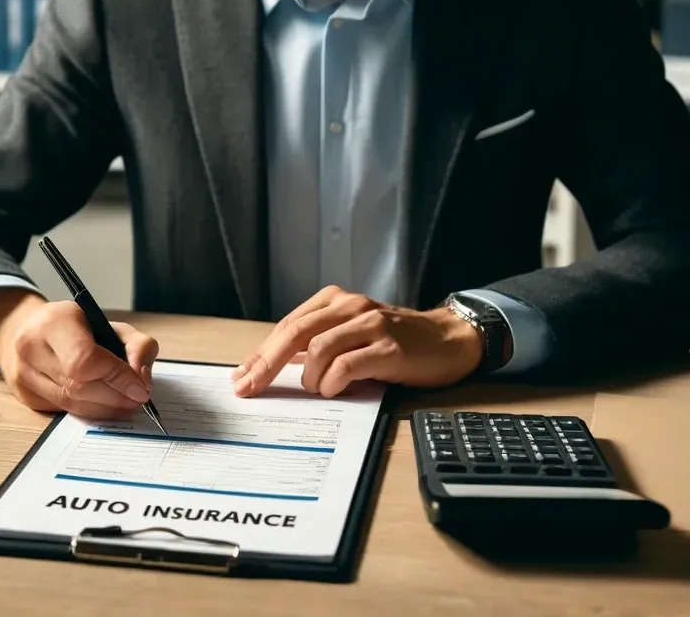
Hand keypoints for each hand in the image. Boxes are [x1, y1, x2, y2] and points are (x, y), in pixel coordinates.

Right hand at [0, 289, 158, 417]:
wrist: (32, 330)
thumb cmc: (77, 326)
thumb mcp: (112, 323)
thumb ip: (136, 345)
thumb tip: (142, 378)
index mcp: (54, 322)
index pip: (85, 359)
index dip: (116, 378)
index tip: (140, 388)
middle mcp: (32, 348)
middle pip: (79, 386)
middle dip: (115, 397)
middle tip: (138, 398)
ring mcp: (24, 374)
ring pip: (71, 404)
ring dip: (105, 409)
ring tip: (126, 403)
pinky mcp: (25, 395)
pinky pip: (63, 410)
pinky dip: (89, 411)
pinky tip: (105, 406)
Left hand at [231, 285, 483, 397]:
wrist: (447, 339)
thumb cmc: (395, 341)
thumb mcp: (351, 335)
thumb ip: (317, 345)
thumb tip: (274, 367)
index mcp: (335, 300)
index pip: (288, 326)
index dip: (261, 353)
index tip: (241, 377)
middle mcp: (350, 306)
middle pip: (295, 332)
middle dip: (267, 363)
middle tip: (249, 387)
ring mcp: (371, 324)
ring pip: (318, 347)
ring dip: (310, 377)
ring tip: (318, 389)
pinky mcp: (389, 346)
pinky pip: (348, 364)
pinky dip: (334, 381)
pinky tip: (335, 389)